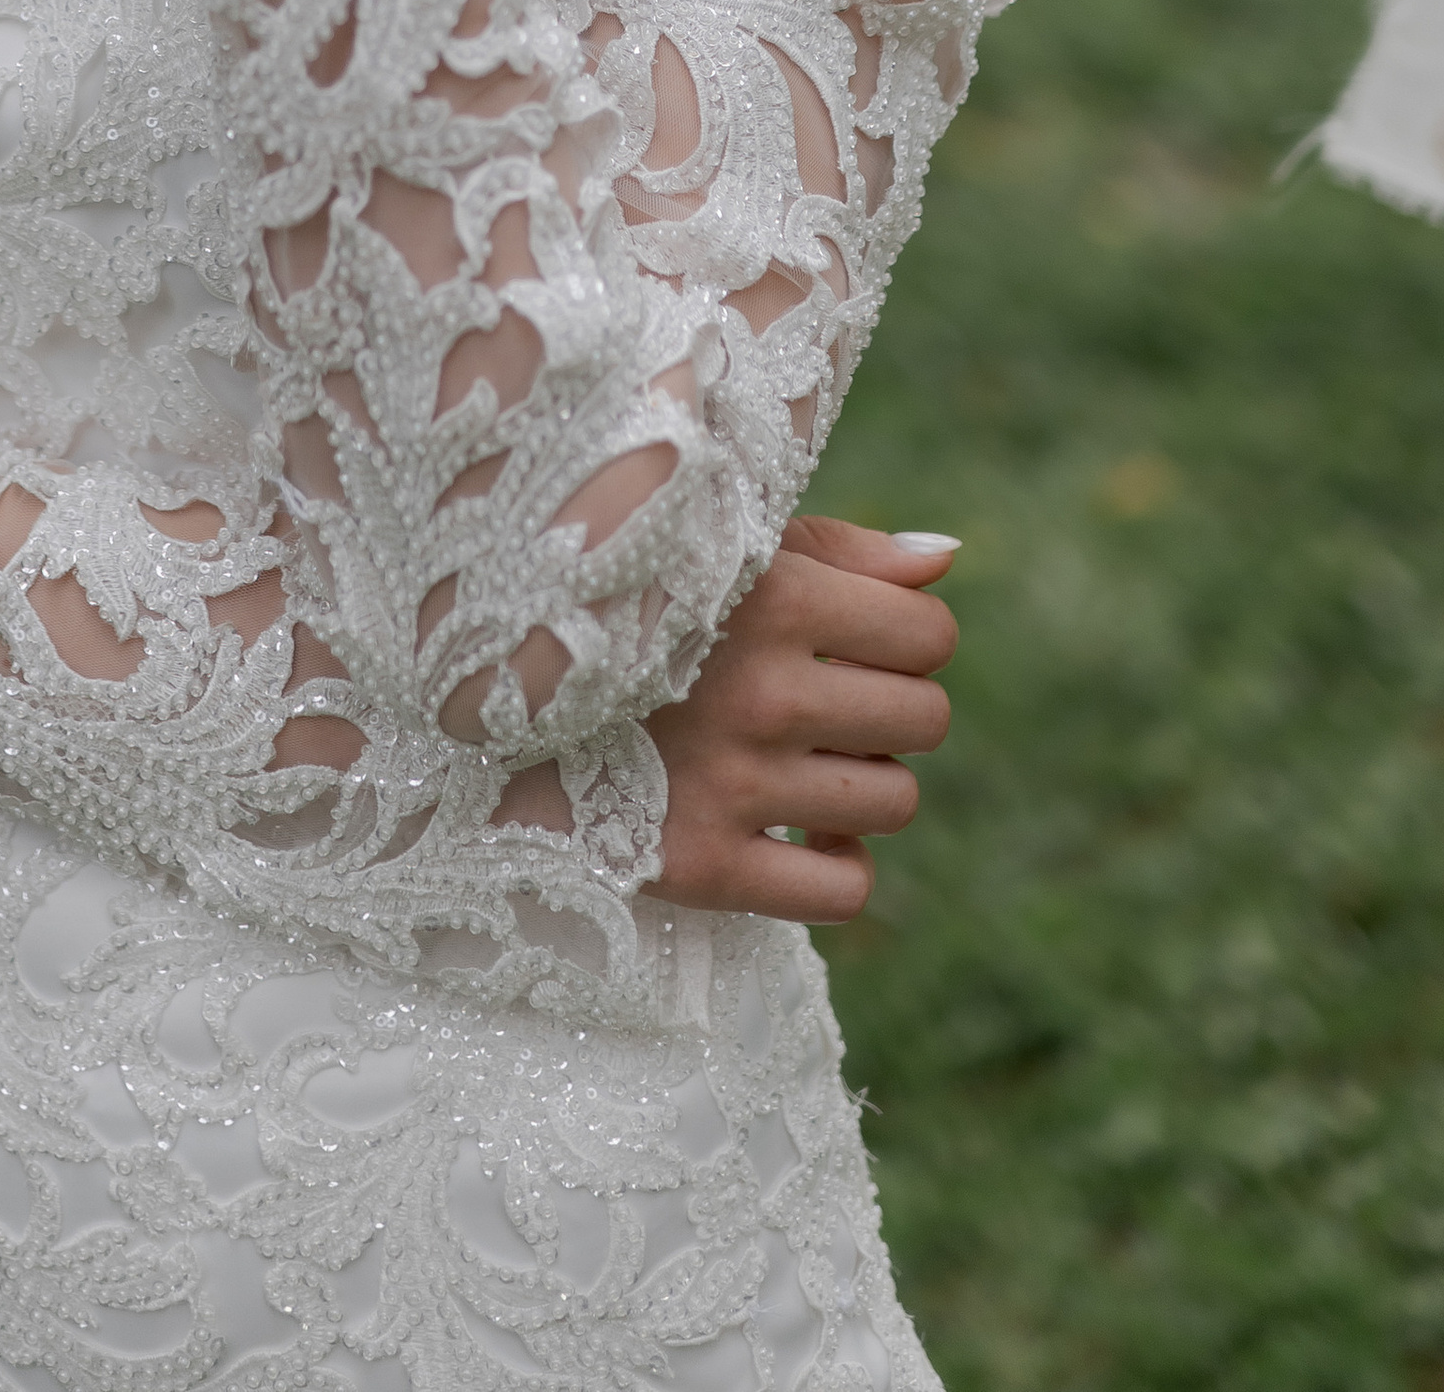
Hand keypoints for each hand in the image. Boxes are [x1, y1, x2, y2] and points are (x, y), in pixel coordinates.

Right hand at [643, 519, 959, 923]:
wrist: (498, 694)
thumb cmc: (636, 611)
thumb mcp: (727, 551)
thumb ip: (842, 551)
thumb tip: (945, 560)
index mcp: (773, 598)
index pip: (928, 634)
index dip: (906, 637)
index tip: (856, 640)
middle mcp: (761, 692)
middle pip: (925, 719)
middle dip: (891, 710)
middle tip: (829, 702)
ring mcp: (734, 785)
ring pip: (893, 804)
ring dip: (862, 785)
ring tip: (805, 761)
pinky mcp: (705, 866)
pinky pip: (843, 892)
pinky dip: (838, 868)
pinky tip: (799, 833)